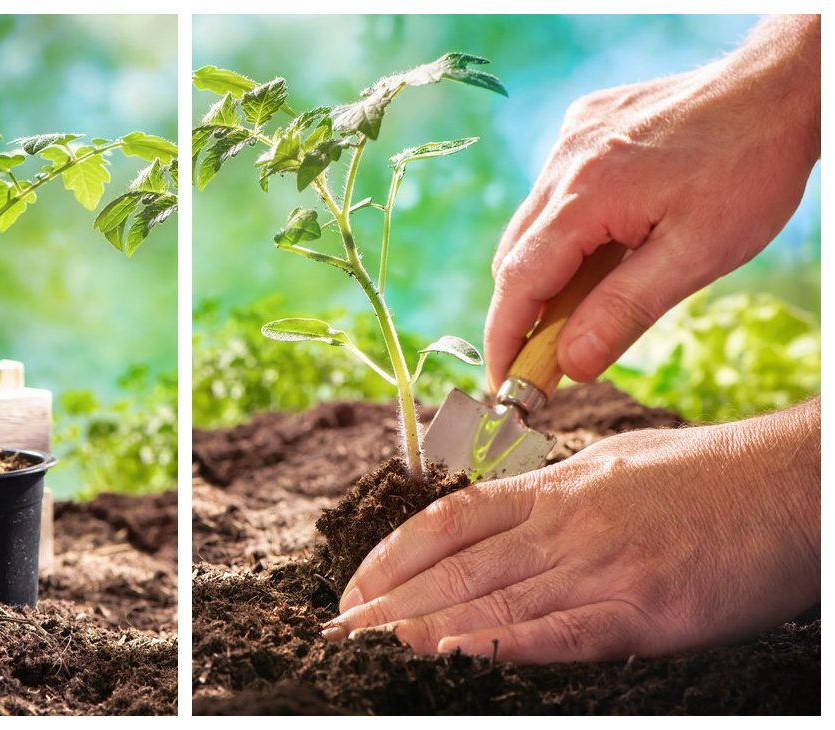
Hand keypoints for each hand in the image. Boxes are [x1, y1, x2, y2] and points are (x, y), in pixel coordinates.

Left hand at [321, 399, 818, 662]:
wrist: (790, 486)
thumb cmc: (709, 476)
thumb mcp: (615, 466)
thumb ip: (555, 493)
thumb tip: (507, 511)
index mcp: (555, 489)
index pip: (450, 521)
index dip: (393, 553)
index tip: (354, 583)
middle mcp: (563, 524)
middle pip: (456, 567)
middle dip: (388, 599)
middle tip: (337, 628)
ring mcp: (599, 565)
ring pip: (491, 601)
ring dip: (423, 627)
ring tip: (370, 647)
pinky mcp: (641, 608)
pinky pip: (557, 632)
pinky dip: (501, 646)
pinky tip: (453, 657)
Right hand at [485, 15, 819, 388]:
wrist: (779, 87)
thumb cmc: (748, 169)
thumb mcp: (697, 255)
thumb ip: (624, 311)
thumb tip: (571, 365)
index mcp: (585, 196)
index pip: (518, 282)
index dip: (504, 339)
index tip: (503, 384)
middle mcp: (563, 163)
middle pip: (515, 255)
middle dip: (522, 313)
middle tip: (545, 361)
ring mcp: (571, 140)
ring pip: (533, 225)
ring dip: (546, 272)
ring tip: (582, 306)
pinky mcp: (584, 126)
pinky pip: (555, 191)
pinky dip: (565, 231)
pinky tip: (606, 242)